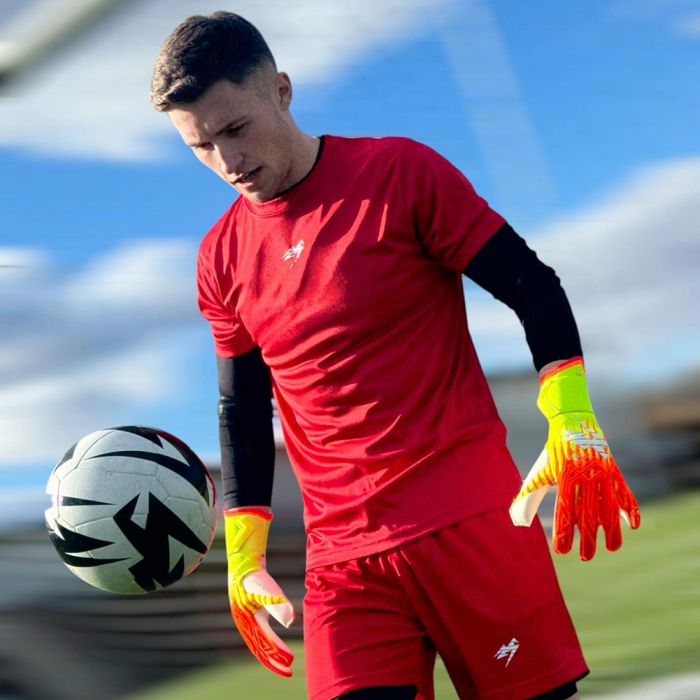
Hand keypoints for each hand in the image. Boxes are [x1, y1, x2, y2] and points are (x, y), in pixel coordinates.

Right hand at [224, 507, 294, 675]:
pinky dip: (268, 640)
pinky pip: (259, 631)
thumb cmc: (254, 574)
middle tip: (289, 670)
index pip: (264, 643)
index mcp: (247, 620)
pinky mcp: (251, 609)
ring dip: (271, 652)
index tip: (291, 662)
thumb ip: (278, 605)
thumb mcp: (267, 590)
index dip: (277, 654)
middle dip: (273, 660)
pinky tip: (276, 643)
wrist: (242, 559)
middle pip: (260, 647)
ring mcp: (247, 616)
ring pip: (259, 641)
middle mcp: (245, 621)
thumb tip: (292, 622)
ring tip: (284, 660)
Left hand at [509, 358, 640, 559]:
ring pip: (608, 506)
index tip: (561, 551)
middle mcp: (584, 474)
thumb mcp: (539, 470)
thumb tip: (516, 520)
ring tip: (611, 548)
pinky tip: (633, 525)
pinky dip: (630, 508)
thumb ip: (529, 493)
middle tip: (586, 557)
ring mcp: (601, 471)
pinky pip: (624, 491)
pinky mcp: (614, 468)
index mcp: (563, 475)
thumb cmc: (553, 451)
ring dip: (611, 529)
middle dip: (587, 538)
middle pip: (587, 513)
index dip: (563, 532)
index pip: (563, 510)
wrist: (572, 419)